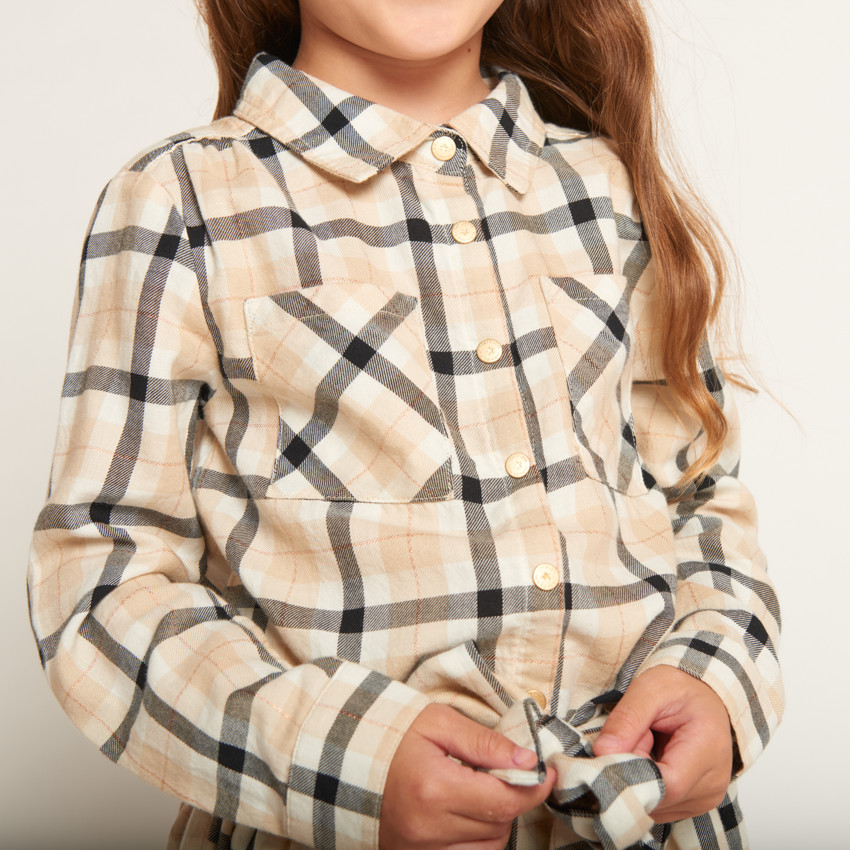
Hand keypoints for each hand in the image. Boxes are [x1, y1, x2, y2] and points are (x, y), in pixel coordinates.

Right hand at [379, 703, 556, 849]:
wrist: (355, 762)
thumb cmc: (398, 738)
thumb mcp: (440, 723)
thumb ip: (485, 741)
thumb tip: (527, 760)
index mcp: (435, 788)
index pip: (504, 799)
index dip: (532, 788)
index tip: (545, 773)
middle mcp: (429, 828)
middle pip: (499, 823)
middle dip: (509, 796)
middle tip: (499, 772)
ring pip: (489, 844)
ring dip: (494, 819)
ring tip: (475, 790)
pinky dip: (478, 837)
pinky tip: (467, 813)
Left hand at [593, 666, 732, 822]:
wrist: (704, 697)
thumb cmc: (680, 689)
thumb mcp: (650, 688)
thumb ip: (626, 719)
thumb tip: (602, 752)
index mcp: (709, 749)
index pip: (666, 784)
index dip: (632, 769)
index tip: (618, 745)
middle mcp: (712, 783)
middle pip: (657, 797)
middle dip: (631, 771)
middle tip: (635, 737)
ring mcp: (705, 798)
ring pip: (653, 805)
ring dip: (636, 779)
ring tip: (646, 745)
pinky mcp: (694, 804)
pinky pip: (657, 806)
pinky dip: (644, 786)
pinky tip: (651, 760)